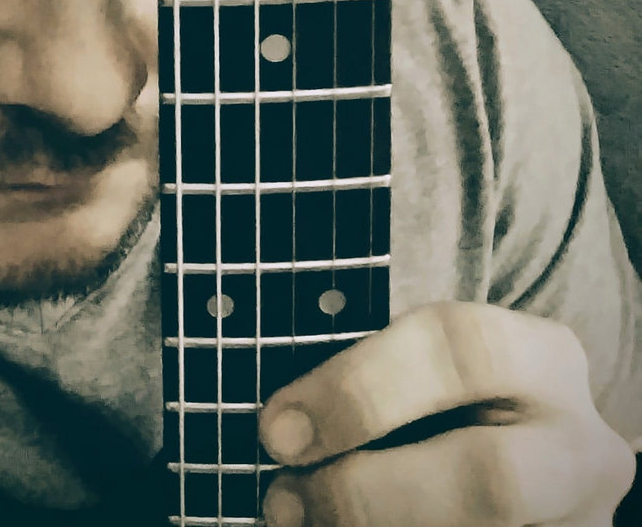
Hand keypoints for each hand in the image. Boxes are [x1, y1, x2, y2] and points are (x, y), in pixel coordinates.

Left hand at [257, 302, 634, 526]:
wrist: (524, 458)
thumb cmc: (438, 402)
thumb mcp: (418, 368)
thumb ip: (365, 378)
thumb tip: (280, 427)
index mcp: (542, 359)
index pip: (460, 349)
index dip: (359, 390)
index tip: (275, 430)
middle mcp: (582, 450)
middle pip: (493, 480)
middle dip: (370, 496)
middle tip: (282, 500)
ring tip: (300, 524)